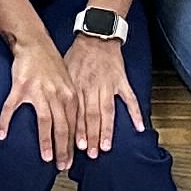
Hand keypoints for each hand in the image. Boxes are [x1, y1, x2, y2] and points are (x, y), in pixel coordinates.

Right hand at [0, 32, 74, 169]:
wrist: (35, 43)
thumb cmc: (52, 65)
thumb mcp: (68, 82)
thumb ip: (71, 103)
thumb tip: (76, 127)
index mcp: (69, 95)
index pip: (74, 125)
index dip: (73, 145)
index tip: (72, 161)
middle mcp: (56, 94)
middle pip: (63, 127)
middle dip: (63, 149)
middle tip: (61, 166)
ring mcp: (38, 91)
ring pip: (44, 121)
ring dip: (45, 141)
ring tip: (45, 158)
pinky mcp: (20, 87)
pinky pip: (11, 108)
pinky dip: (5, 121)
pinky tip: (1, 135)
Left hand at [60, 31, 141, 161]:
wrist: (95, 36)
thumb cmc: (77, 55)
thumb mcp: (63, 71)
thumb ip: (61, 92)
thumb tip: (50, 111)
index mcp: (76, 86)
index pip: (76, 113)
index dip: (77, 130)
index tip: (76, 147)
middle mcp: (92, 87)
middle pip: (91, 116)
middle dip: (91, 136)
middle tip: (92, 154)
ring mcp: (108, 84)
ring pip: (108, 111)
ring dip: (107, 130)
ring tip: (107, 146)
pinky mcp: (121, 81)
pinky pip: (130, 98)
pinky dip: (135, 113)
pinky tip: (140, 127)